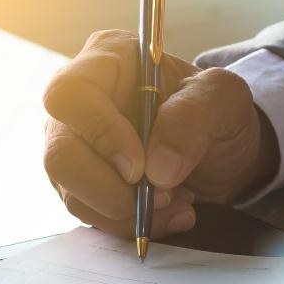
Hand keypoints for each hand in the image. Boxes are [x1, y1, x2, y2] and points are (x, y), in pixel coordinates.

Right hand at [42, 29, 279, 238]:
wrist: (223, 149)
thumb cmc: (217, 110)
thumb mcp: (224, 99)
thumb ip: (193, 119)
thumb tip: (156, 170)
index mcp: (107, 60)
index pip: (70, 95)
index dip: (100, 135)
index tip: (140, 169)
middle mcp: (79, 104)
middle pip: (60, 154)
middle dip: (112, 191)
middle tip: (164, 196)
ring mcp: (75, 146)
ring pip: (72, 193)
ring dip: (129, 212)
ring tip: (179, 202)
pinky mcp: (83, 183)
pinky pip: (92, 215)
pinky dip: (133, 224)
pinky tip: (172, 212)